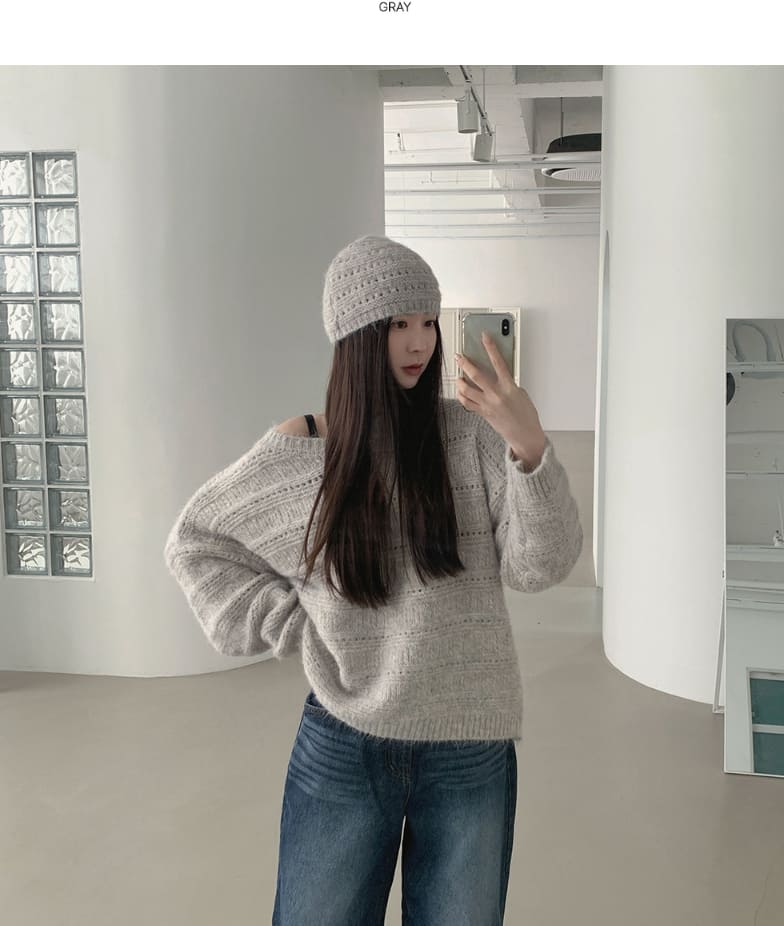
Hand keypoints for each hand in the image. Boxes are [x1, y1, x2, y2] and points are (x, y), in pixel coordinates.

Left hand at [455, 331, 546, 467]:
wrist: (525, 435)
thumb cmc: (526, 415)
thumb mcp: (521, 393)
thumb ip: (508, 382)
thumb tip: (498, 374)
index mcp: (509, 387)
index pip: (498, 362)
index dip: (491, 348)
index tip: (485, 337)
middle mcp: (496, 395)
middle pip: (476, 375)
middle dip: (465, 363)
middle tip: (459, 356)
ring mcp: (487, 405)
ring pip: (467, 390)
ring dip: (460, 381)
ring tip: (457, 376)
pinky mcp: (483, 413)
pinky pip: (467, 403)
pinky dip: (461, 396)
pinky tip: (460, 391)